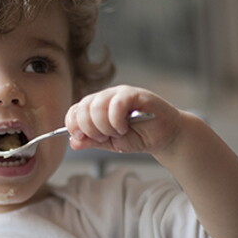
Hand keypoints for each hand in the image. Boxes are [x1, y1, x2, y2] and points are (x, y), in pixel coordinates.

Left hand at [65, 85, 181, 154]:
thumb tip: (73, 142)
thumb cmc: (139, 137)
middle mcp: (106, 97)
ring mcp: (120, 94)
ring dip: (103, 126)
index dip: (73, 125)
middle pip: (83, 107)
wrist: (164, 137)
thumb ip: (92, 141)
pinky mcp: (135, 94)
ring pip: (97, 104)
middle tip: (103, 138)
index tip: (81, 137)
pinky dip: (116, 120)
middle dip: (89, 128)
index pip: (75, 110)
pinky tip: (124, 127)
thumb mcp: (110, 143)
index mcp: (96, 107)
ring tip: (116, 133)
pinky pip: (117, 103)